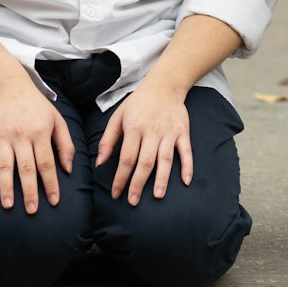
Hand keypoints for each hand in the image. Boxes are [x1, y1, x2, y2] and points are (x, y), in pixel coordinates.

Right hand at [0, 85, 75, 212]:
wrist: (10, 87)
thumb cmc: (37, 107)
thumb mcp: (57, 120)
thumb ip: (65, 144)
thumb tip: (68, 169)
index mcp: (41, 132)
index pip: (47, 163)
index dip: (51, 183)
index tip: (54, 201)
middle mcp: (22, 136)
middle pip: (26, 168)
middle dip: (30, 191)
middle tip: (32, 210)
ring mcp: (4, 137)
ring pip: (5, 166)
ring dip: (6, 187)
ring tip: (8, 206)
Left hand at [96, 84, 192, 204]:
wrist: (164, 85)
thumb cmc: (138, 103)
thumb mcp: (118, 116)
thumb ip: (107, 140)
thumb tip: (99, 163)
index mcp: (134, 127)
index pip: (127, 157)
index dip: (121, 177)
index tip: (116, 193)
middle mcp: (152, 131)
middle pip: (145, 161)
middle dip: (138, 183)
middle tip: (133, 201)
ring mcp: (169, 132)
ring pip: (165, 158)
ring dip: (162, 178)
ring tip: (157, 196)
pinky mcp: (182, 132)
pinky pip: (186, 151)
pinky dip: (187, 166)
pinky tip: (186, 181)